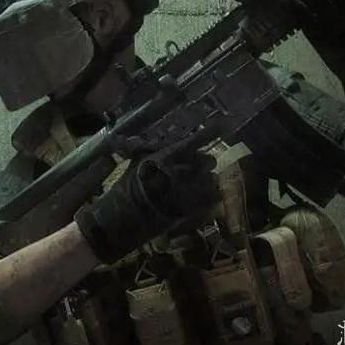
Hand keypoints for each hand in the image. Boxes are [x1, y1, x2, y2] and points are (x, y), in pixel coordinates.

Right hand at [74, 138, 220, 263]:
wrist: (123, 219)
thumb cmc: (126, 189)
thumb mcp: (135, 164)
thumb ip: (146, 150)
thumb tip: (144, 139)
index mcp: (163, 158)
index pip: (191, 142)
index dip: (208, 134)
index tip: (221, 126)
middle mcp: (178, 172)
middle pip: (207, 161)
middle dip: (205, 163)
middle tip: (202, 166)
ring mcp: (185, 191)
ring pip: (211, 180)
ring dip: (209, 181)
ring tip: (203, 184)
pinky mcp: (189, 209)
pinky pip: (211, 199)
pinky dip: (211, 198)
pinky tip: (207, 199)